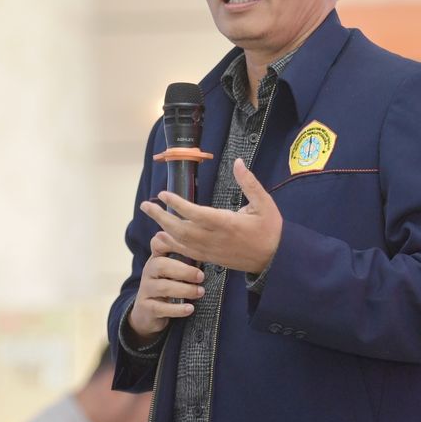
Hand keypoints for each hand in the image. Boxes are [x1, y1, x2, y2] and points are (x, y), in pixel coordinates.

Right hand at [127, 231, 206, 343]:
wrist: (147, 313)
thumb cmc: (167, 288)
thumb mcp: (173, 272)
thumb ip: (186, 261)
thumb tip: (209, 251)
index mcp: (156, 259)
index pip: (158, 244)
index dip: (170, 242)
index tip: (191, 246)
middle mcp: (149, 272)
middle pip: (161, 265)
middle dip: (184, 270)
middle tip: (201, 276)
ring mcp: (146, 290)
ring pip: (163, 287)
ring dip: (185, 290)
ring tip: (200, 292)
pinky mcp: (146, 307)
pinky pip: (160, 308)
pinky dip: (177, 309)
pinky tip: (190, 309)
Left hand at [138, 158, 282, 274]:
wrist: (275, 259)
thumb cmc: (270, 229)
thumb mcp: (264, 203)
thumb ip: (249, 183)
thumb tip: (238, 162)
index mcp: (227, 223)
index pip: (196, 214)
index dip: (178, 204)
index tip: (164, 193)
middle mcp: (215, 239)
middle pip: (181, 229)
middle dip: (161, 216)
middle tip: (145, 205)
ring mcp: (211, 251)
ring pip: (181, 242)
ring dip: (163, 228)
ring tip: (150, 215)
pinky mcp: (210, 258)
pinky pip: (186, 253)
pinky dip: (171, 244)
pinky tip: (161, 237)